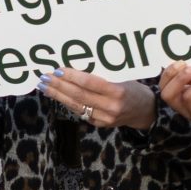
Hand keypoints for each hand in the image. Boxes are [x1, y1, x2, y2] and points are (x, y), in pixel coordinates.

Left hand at [39, 68, 154, 129]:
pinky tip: (57, 95)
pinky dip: (67, 103)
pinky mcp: (100, 124)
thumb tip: (77, 64)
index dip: (72, 77)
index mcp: (118, 92)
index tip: (58, 70)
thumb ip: (104, 74)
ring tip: (45, 87)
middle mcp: (111, 107)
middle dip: (59, 86)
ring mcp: (104, 118)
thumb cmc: (134, 89)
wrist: (146, 112)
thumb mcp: (124, 78)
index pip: (90, 83)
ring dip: (58, 96)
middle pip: (79, 95)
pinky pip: (80, 112)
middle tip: (44, 78)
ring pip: (76, 106)